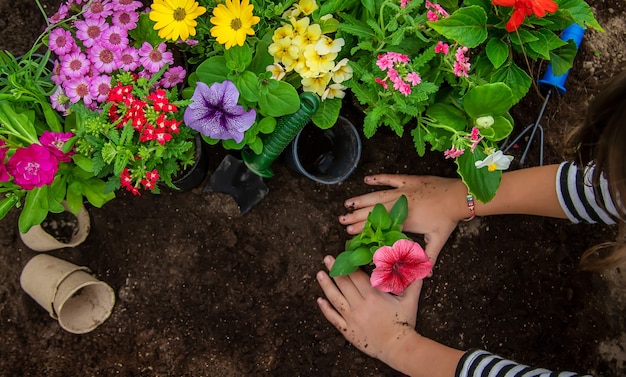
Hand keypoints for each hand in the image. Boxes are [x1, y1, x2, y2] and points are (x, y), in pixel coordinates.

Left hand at [316, 255, 422, 367]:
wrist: (398, 347)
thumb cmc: (404, 324)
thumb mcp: (410, 301)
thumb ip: (413, 283)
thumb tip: (420, 268)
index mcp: (373, 296)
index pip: (357, 276)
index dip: (349, 265)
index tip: (343, 256)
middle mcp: (360, 305)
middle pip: (344, 284)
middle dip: (335, 269)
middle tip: (327, 259)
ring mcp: (352, 318)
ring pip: (335, 298)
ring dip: (326, 285)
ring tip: (320, 274)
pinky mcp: (348, 330)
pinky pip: (333, 318)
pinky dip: (325, 309)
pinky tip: (320, 300)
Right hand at [339, 174, 467, 263]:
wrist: (459, 196)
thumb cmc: (448, 219)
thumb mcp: (438, 240)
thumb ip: (429, 257)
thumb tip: (425, 276)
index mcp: (405, 219)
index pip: (380, 225)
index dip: (364, 228)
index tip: (350, 232)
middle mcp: (401, 204)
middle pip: (374, 210)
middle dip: (356, 216)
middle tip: (342, 220)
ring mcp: (404, 191)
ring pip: (378, 195)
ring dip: (361, 200)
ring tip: (347, 204)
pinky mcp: (408, 181)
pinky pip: (390, 179)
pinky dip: (378, 179)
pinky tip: (366, 180)